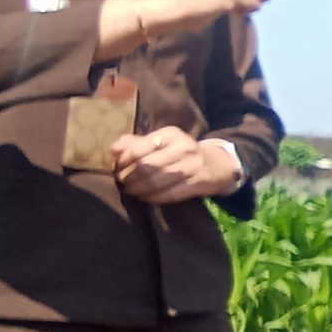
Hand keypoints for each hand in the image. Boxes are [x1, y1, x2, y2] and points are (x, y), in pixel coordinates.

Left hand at [111, 129, 240, 203]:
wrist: (217, 165)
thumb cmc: (181, 153)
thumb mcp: (162, 142)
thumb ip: (136, 143)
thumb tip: (114, 150)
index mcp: (171, 134)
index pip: (138, 148)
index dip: (124, 161)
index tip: (118, 168)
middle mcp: (184, 147)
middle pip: (146, 166)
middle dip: (129, 177)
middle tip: (122, 183)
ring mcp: (193, 166)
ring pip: (156, 181)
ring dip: (139, 189)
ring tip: (131, 191)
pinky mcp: (199, 182)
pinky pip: (170, 193)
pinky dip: (154, 197)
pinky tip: (146, 197)